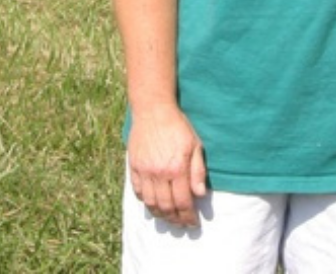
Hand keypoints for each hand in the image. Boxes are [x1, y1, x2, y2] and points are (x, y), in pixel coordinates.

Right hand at [127, 104, 207, 227]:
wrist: (153, 111)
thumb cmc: (179, 126)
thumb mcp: (195, 144)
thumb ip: (198, 170)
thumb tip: (200, 194)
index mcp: (177, 168)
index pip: (184, 201)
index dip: (189, 216)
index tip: (193, 223)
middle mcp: (159, 173)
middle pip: (166, 206)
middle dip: (176, 219)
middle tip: (182, 224)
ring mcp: (145, 172)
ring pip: (151, 204)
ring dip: (161, 215)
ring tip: (169, 219)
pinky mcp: (134, 168)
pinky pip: (139, 192)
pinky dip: (146, 203)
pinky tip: (154, 205)